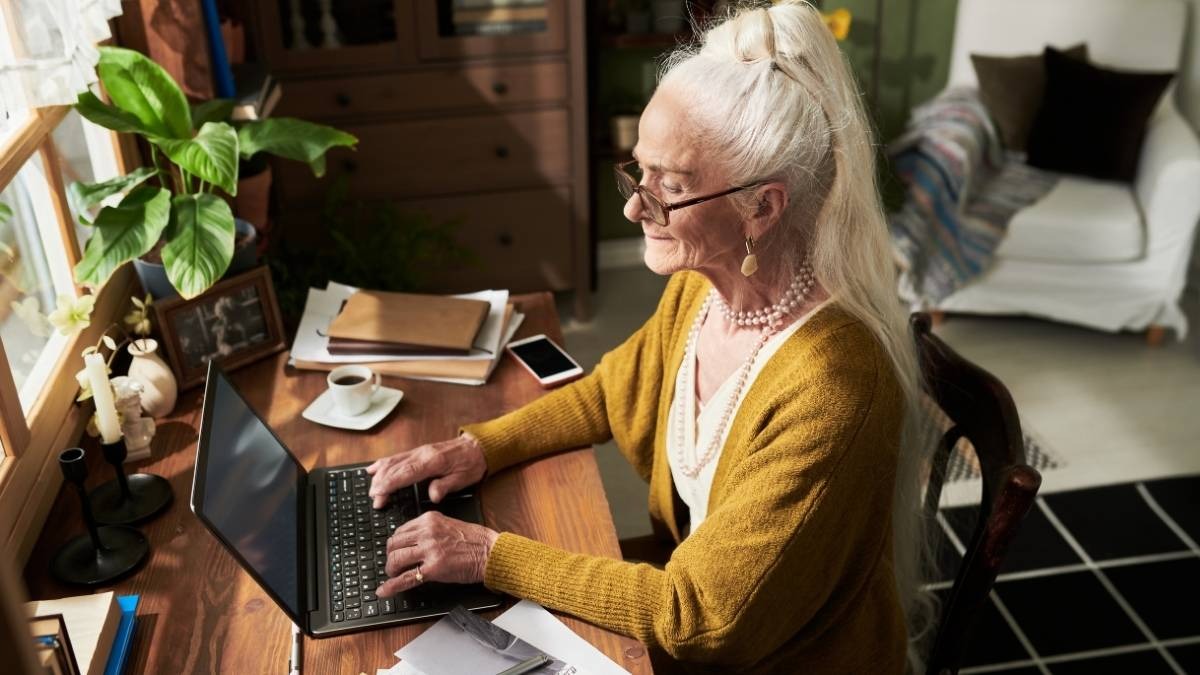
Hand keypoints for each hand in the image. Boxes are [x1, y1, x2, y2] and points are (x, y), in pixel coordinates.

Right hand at [367, 434, 486, 507]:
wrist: (477, 447)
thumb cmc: (471, 464)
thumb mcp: (463, 479)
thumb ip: (446, 486)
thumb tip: (433, 495)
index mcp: (433, 461)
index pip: (405, 473)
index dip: (389, 483)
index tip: (378, 494)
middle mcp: (422, 454)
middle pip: (395, 468)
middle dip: (381, 483)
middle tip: (375, 500)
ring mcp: (418, 452)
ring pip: (392, 461)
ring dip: (379, 475)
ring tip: (371, 490)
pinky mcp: (417, 452)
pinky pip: (396, 457)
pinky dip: (383, 464)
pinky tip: (373, 469)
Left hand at [376, 511, 499, 596]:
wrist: (490, 552)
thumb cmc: (475, 540)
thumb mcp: (448, 524)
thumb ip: (429, 530)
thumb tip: (411, 541)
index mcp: (429, 519)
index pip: (400, 530)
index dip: (395, 544)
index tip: (395, 551)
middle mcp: (427, 532)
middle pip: (393, 544)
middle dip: (390, 557)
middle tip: (393, 565)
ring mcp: (429, 550)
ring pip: (395, 559)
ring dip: (390, 570)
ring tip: (393, 575)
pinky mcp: (433, 569)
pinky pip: (405, 578)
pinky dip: (391, 586)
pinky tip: (384, 591)